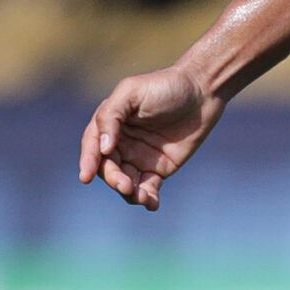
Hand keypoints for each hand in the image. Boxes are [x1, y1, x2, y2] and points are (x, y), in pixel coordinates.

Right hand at [80, 65, 225, 209]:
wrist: (203, 90)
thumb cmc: (165, 86)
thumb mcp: (132, 92)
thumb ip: (111, 116)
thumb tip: (103, 148)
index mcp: (109, 125)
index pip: (92, 146)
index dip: (88, 162)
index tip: (85, 176)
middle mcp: (120, 144)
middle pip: (108, 168)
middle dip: (113, 179)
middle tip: (124, 185)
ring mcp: (139, 157)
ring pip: (125, 182)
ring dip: (129, 193)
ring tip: (139, 196)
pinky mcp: (159, 168)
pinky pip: (148, 187)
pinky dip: (148, 198)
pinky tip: (152, 204)